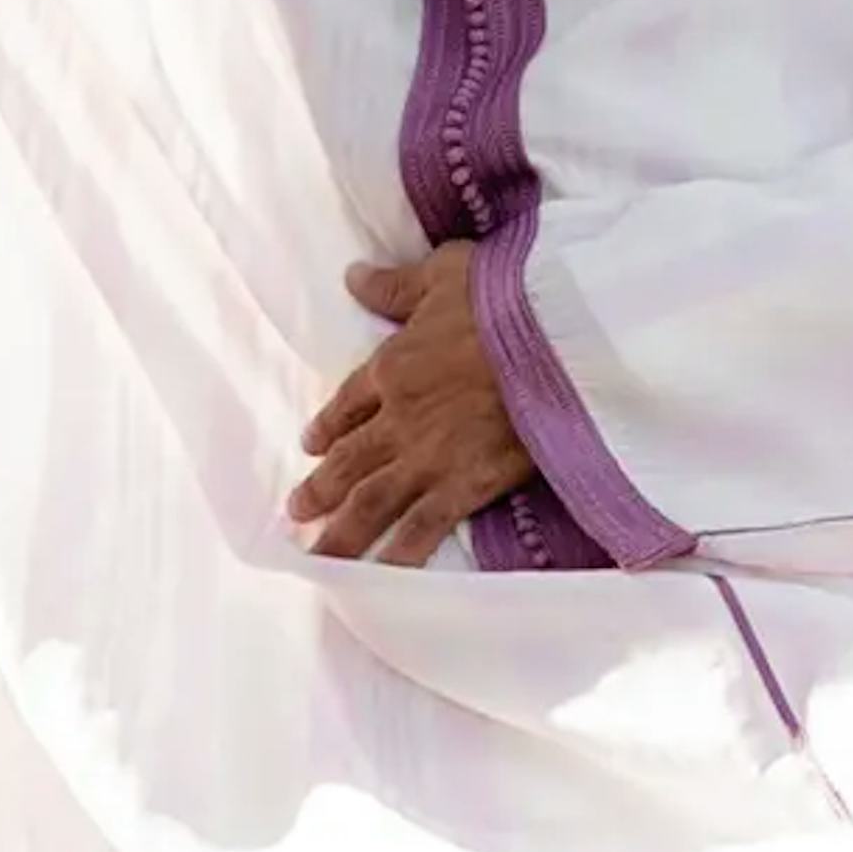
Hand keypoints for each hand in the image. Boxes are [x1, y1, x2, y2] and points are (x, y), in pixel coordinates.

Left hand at [291, 247, 530, 564]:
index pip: (349, 402)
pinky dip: (398, 556)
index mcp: (393, 366)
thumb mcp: (443, 273)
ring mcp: (428, 458)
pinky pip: (422, 529)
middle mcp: (399, 419)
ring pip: (371, 502)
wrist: (555, 341)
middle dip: (322, 488)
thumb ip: (397, 286)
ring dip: (342, 530)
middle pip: (350, 460)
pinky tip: (380, 578)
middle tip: (297, 512)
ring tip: (319, 555)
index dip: (329, 425)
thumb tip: (354, 276)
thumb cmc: (506, 299)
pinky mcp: (464, 487)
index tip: (311, 445)